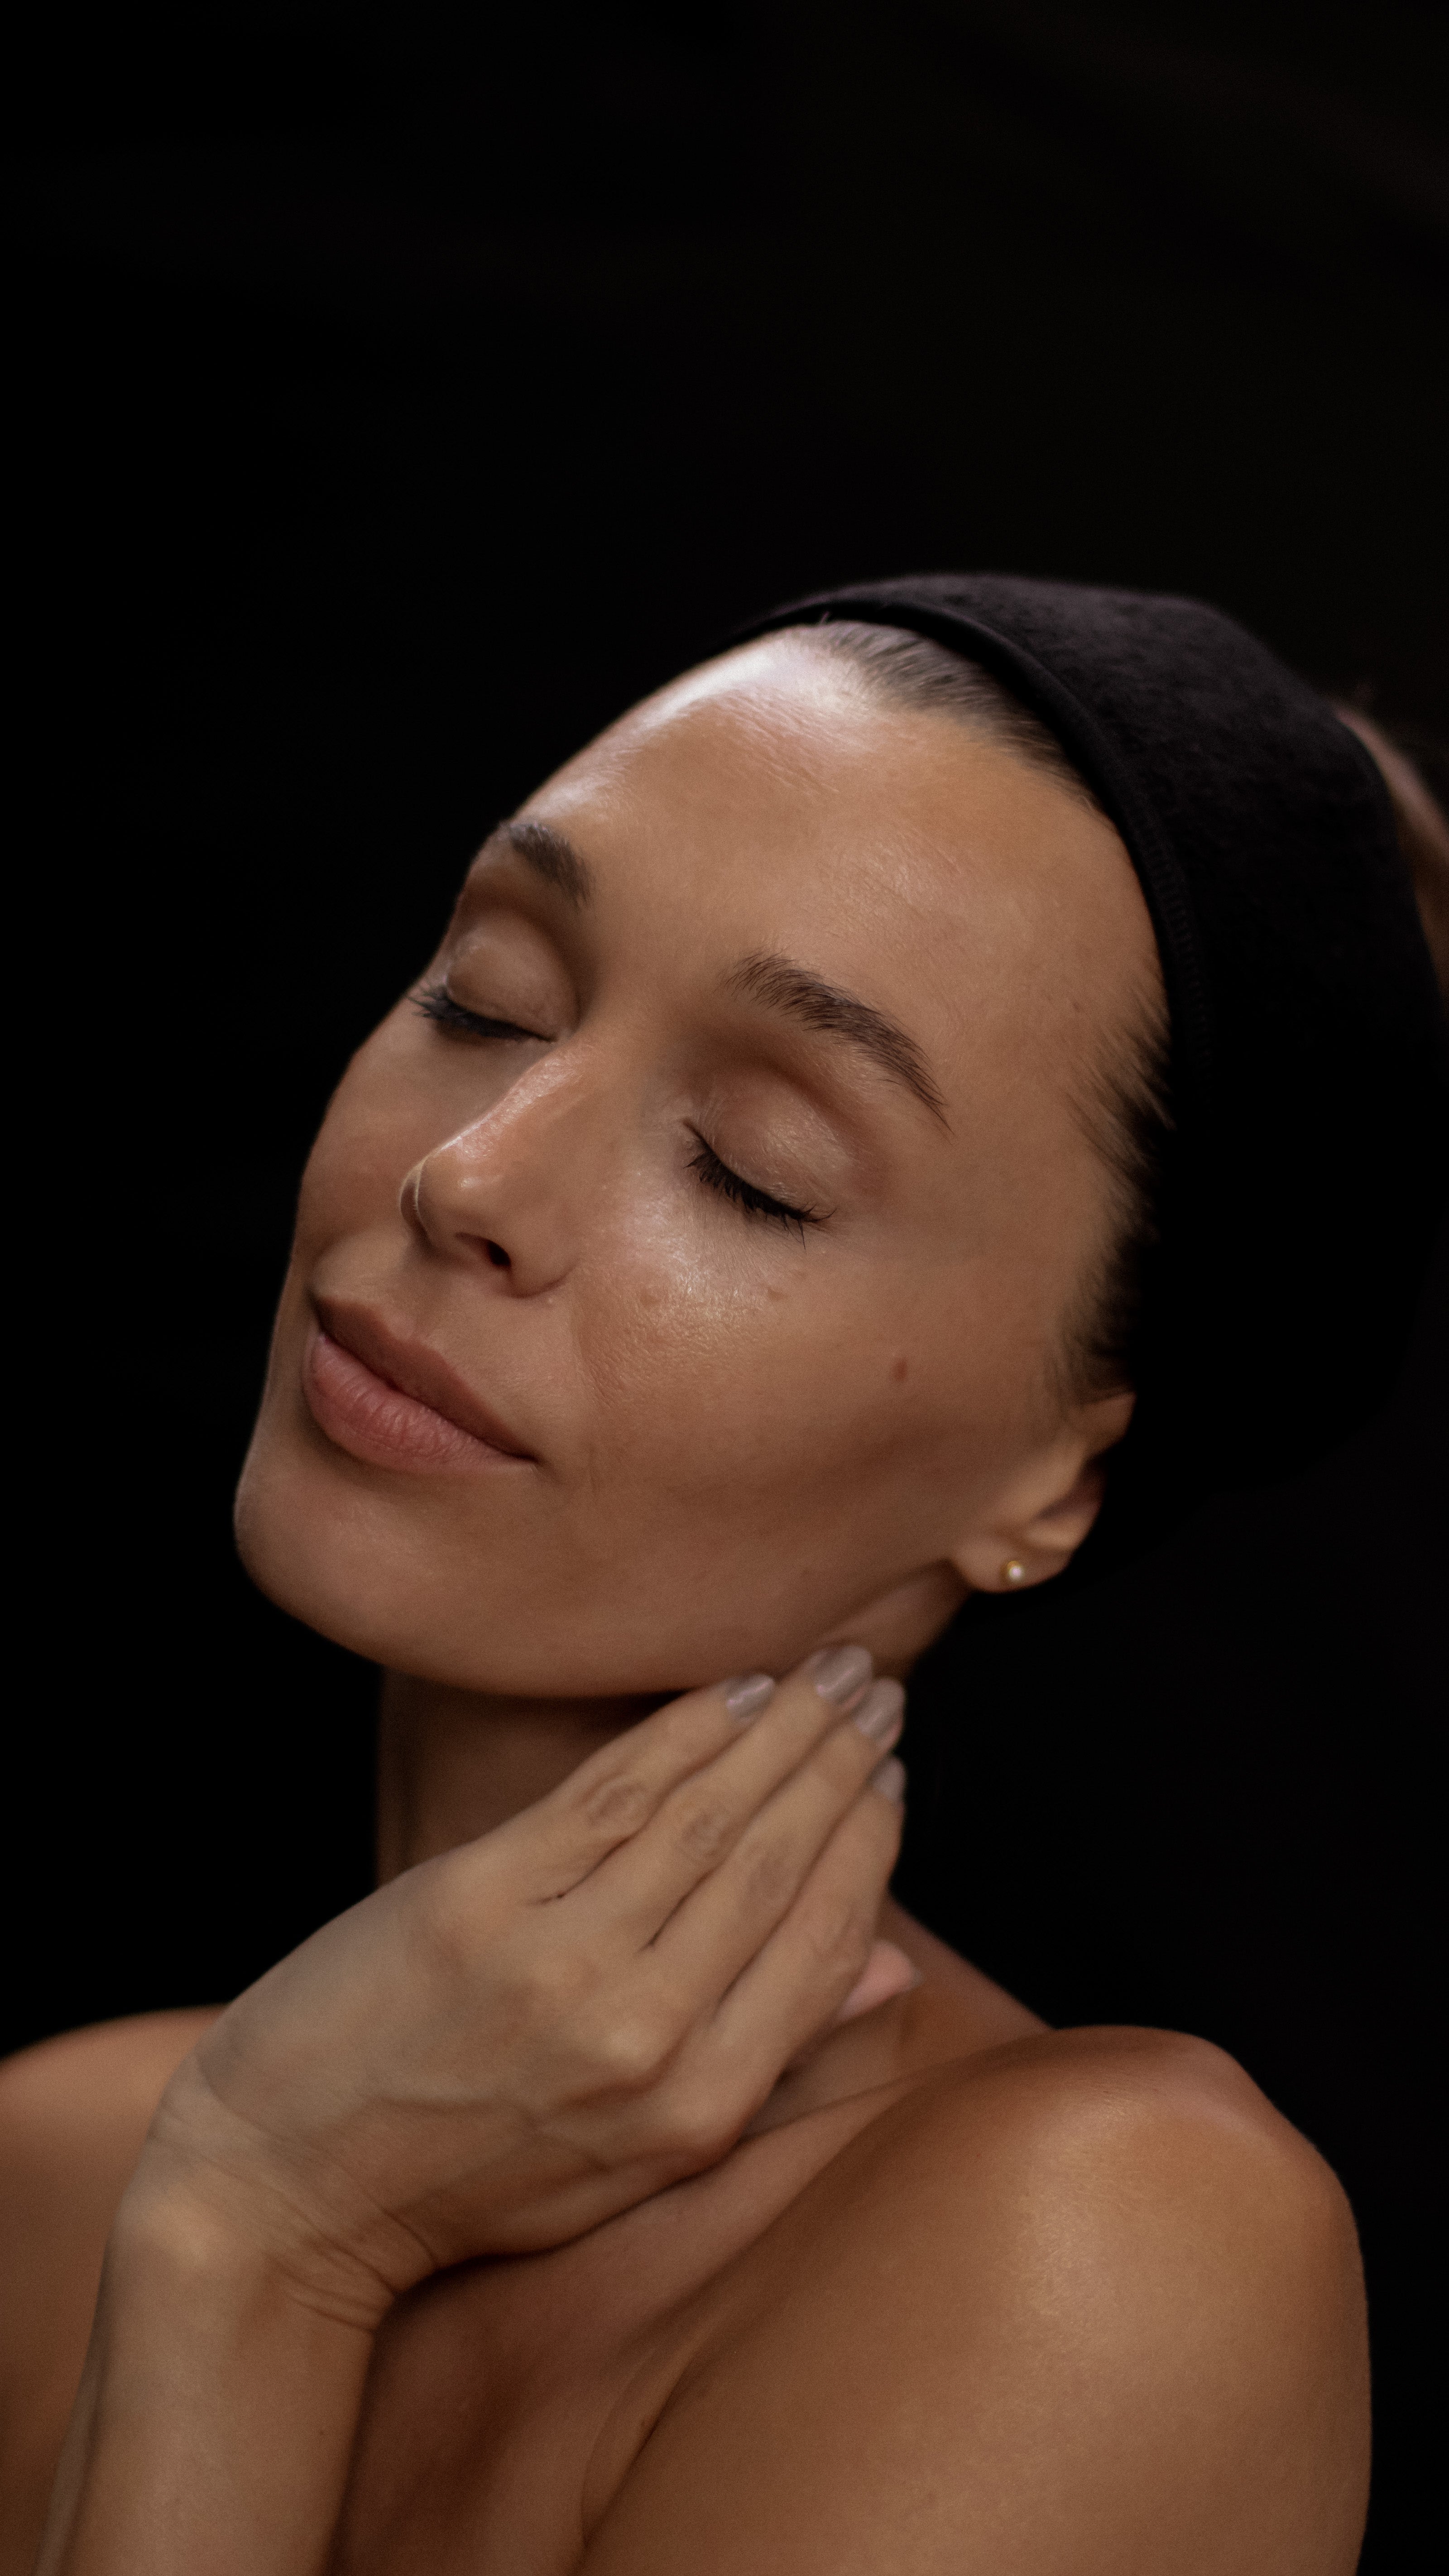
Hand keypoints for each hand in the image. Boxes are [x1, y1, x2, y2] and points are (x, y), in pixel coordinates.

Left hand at [134, 1649, 908, 2327]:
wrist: (285, 2189)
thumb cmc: (463, 2177)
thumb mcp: (632, 2165)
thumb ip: (766, 2066)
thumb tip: (893, 1966)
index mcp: (693, 2112)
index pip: (820, 1948)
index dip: (866, 1851)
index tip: (892, 1780)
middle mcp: (641, 2037)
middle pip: (772, 1868)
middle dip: (839, 1768)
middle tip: (882, 1696)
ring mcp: (559, 1964)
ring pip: (705, 1818)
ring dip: (782, 1731)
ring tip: (831, 1674)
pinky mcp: (481, 1901)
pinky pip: (612, 1793)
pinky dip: (684, 1732)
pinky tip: (733, 1693)